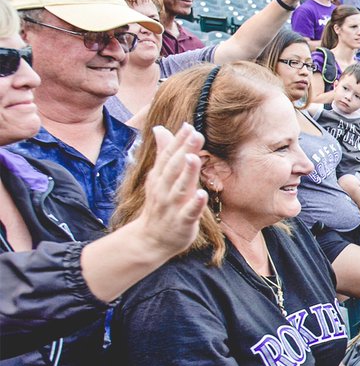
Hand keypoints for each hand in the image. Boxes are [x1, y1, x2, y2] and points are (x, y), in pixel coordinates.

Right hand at [134, 124, 207, 259]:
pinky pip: (189, 212)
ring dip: (187, 173)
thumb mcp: (158, 177)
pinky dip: (195, 203)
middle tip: (195, 134)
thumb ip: (163, 153)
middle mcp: (164, 189)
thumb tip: (160, 128)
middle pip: (174, 168)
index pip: (169, 156)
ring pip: (180, 187)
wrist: (151, 239)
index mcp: (160, 177)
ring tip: (194, 157)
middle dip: (184, 151)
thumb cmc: (160, 205)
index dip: (178, 141)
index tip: (188, 126)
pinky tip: (202, 194)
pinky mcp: (181, 222)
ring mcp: (172, 206)